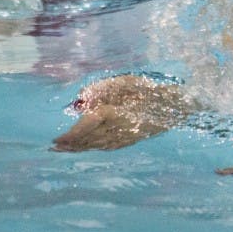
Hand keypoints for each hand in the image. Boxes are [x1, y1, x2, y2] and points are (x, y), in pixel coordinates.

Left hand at [53, 75, 194, 151]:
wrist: (179, 106)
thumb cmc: (153, 90)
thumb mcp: (127, 81)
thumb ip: (103, 88)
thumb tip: (82, 97)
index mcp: (115, 114)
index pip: (86, 126)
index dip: (70, 134)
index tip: (55, 138)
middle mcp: (118, 130)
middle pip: (89, 140)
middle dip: (71, 145)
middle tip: (53, 148)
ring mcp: (126, 138)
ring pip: (98, 146)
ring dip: (80, 148)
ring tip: (65, 150)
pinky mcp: (132, 140)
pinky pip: (109, 147)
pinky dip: (96, 148)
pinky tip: (91, 147)